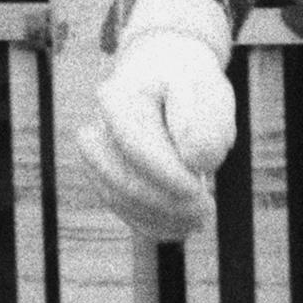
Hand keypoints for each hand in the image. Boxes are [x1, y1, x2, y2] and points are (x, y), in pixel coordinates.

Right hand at [79, 0, 241, 239]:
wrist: (161, 74)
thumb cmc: (187, 83)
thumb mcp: (206, 89)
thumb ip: (203, 121)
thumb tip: (195, 162)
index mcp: (118, 98)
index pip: (137, 147)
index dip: (168, 176)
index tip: (201, 191)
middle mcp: (97, 127)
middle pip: (122, 178)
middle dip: (165, 203)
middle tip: (206, 212)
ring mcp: (96, 154)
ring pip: (117, 197)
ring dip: (158, 217)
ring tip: (197, 221)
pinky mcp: (103, 176)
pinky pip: (120, 207)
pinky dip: (149, 222)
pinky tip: (179, 228)